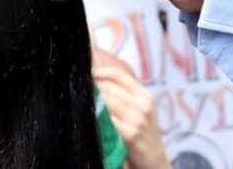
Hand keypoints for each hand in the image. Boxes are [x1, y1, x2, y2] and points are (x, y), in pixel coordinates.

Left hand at [92, 48, 170, 168]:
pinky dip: (96, 116)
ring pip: (106, 100)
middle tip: (79, 88)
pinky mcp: (130, 134)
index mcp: (144, 95)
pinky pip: (107, 119)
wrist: (153, 160)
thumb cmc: (141, 132)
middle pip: (109, 87)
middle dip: (92, 86)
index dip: (99, 72)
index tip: (85, 73)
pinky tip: (89, 117)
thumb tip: (95, 80)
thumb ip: (122, 95)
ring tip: (81, 102)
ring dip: (91, 100)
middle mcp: (143, 104)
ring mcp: (137, 119)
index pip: (118, 74)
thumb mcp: (138, 110)